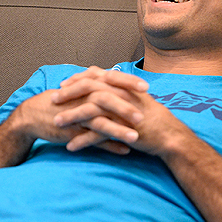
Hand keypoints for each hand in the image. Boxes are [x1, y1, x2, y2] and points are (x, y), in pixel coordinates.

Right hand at [13, 85, 133, 154]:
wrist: (32, 116)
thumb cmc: (59, 102)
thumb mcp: (77, 90)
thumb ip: (94, 84)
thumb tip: (113, 78)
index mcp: (86, 86)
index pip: (110, 80)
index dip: (128, 82)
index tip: (146, 87)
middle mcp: (82, 98)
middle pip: (107, 99)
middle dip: (127, 106)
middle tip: (145, 113)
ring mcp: (77, 115)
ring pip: (100, 121)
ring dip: (119, 129)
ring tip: (136, 136)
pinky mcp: (72, 131)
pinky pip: (93, 139)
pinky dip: (109, 145)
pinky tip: (125, 151)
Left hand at [51, 66, 190, 157]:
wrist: (168, 134)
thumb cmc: (152, 117)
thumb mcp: (135, 98)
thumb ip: (120, 90)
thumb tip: (107, 85)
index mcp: (122, 85)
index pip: (95, 75)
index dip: (77, 78)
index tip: (64, 83)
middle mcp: (120, 94)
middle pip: (88, 88)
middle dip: (68, 93)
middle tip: (53, 99)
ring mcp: (120, 111)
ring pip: (89, 110)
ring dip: (71, 116)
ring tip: (56, 123)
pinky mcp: (121, 129)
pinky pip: (97, 134)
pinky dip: (82, 140)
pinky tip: (71, 146)